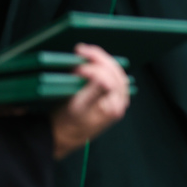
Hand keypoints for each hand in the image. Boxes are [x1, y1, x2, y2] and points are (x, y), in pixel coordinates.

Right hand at [51, 43, 129, 158]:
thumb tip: (98, 73)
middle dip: (100, 58)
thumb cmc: (69, 124)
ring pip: (115, 72)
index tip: (79, 67)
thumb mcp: (77, 107)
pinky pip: (111, 75)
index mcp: (114, 106)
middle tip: (83, 50)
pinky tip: (91, 59)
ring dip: (102, 59)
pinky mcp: (111, 95)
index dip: (96, 71)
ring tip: (86, 51)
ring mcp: (118, 98)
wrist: (66, 136)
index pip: (111, 81)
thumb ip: (92, 90)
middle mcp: (120, 102)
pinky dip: (102, 65)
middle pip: (116, 73)